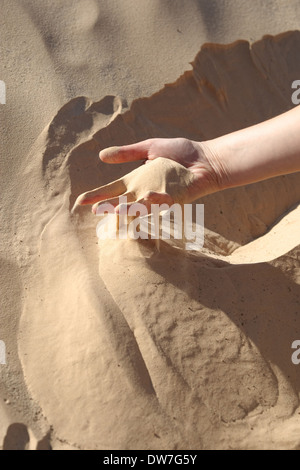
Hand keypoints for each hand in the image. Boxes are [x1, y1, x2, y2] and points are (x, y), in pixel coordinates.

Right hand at [74, 138, 220, 213]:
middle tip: (94, 211)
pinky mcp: (174, 199)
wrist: (205, 158)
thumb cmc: (180, 152)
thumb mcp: (149, 147)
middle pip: (122, 201)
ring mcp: (159, 197)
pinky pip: (162, 201)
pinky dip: (155, 199)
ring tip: (116, 210)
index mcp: (137, 179)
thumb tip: (101, 155)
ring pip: (140, 206)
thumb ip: (127, 153)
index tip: (82, 201)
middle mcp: (144, 191)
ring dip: (128, 209)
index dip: (98, 195)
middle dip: (108, 207)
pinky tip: (147, 196)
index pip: (113, 189)